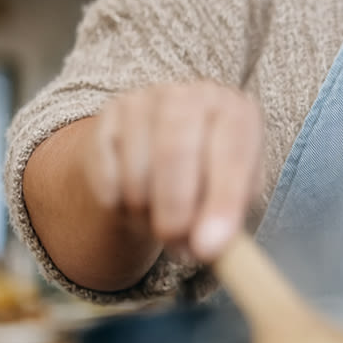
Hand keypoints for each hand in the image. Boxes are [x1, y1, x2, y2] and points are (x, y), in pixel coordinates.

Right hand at [85, 82, 263, 260]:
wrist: (158, 157)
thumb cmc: (208, 180)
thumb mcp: (232, 199)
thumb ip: (226, 221)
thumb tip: (207, 247)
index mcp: (236, 112)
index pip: (233, 152)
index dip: (222, 201)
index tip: (210, 246)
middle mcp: (192, 96)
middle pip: (176, 150)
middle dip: (174, 206)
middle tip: (174, 241)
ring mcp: (147, 100)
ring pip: (136, 166)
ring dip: (144, 210)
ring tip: (157, 222)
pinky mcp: (109, 115)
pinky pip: (106, 171)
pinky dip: (117, 202)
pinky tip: (132, 203)